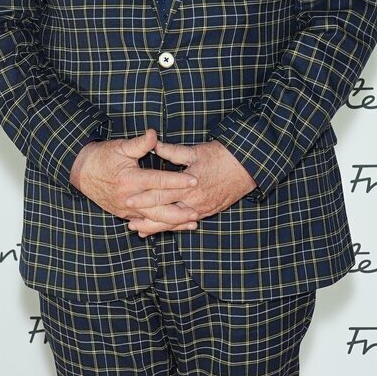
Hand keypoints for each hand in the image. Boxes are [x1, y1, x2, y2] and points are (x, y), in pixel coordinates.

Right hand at [69, 128, 199, 231]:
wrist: (81, 173)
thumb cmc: (102, 157)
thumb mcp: (120, 147)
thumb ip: (139, 143)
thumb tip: (154, 134)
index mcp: (130, 179)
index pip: (159, 181)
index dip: (177, 181)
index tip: (194, 180)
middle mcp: (129, 197)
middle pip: (159, 208)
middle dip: (179, 211)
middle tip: (197, 211)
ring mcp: (127, 209)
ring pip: (154, 219)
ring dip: (174, 223)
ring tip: (192, 223)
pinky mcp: (125, 215)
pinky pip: (145, 223)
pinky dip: (160, 226)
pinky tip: (175, 228)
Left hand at [125, 138, 256, 235]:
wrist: (247, 166)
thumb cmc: (221, 155)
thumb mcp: (195, 151)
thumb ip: (172, 151)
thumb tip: (152, 144)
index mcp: (188, 184)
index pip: (161, 194)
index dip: (143, 199)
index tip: (128, 202)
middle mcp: (194, 200)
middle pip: (166, 214)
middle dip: (147, 220)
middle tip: (130, 224)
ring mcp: (202, 209)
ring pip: (176, 222)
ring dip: (159, 227)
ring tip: (142, 231)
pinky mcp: (209, 212)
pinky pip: (188, 223)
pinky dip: (175, 227)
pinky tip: (166, 229)